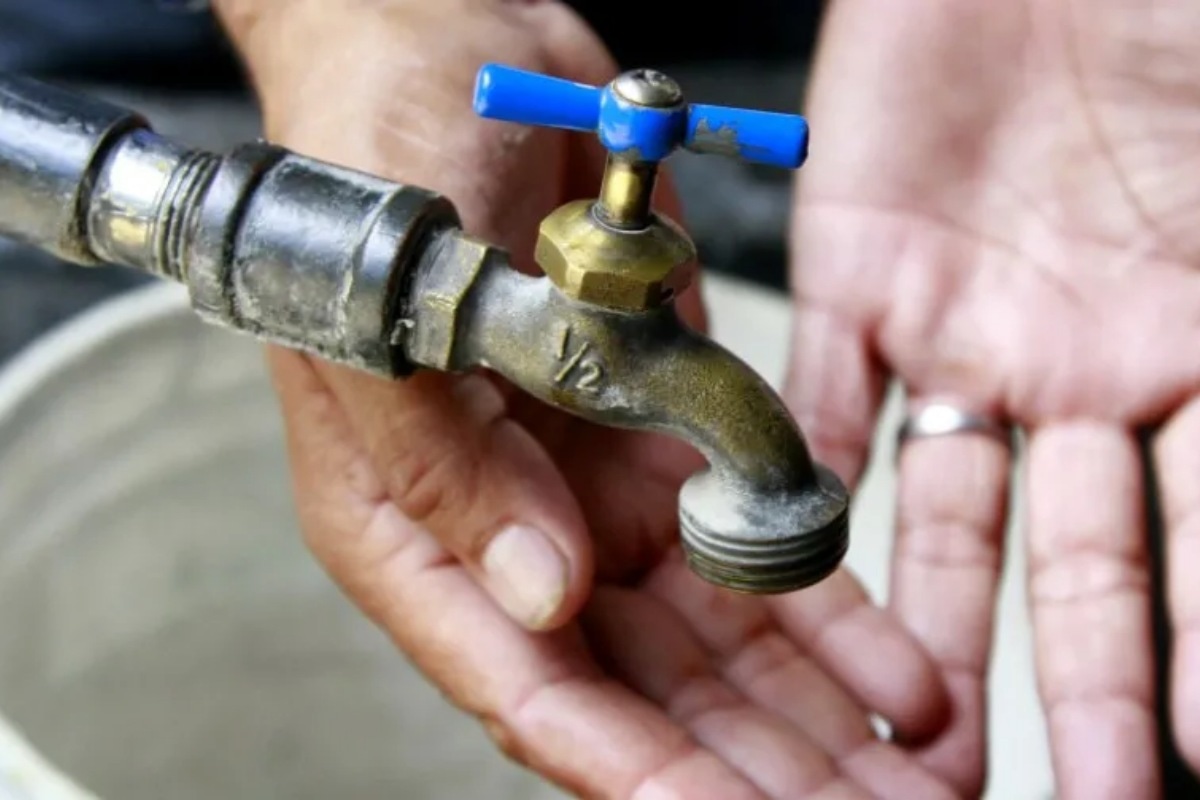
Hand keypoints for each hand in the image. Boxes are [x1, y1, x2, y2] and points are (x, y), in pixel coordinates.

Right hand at [216, 1, 959, 795]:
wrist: (441, 51)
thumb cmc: (369, 174)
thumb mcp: (385, 322)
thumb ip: (450, 473)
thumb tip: (543, 598)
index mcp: (416, 525)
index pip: (527, 683)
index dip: (630, 768)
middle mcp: (512, 526)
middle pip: (640, 688)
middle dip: (747, 770)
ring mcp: (594, 486)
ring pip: (715, 639)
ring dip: (809, 715)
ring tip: (908, 778)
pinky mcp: (666, 434)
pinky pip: (756, 542)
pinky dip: (828, 609)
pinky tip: (901, 675)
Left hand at [788, 2, 1199, 796]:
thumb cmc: (1173, 25)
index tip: (1195, 765)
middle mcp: (1084, 360)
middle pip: (1082, 558)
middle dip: (1084, 681)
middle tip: (1085, 796)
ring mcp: (967, 326)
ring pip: (949, 510)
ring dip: (941, 625)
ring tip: (929, 741)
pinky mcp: (858, 275)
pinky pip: (823, 401)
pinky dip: (809, 486)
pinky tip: (799, 583)